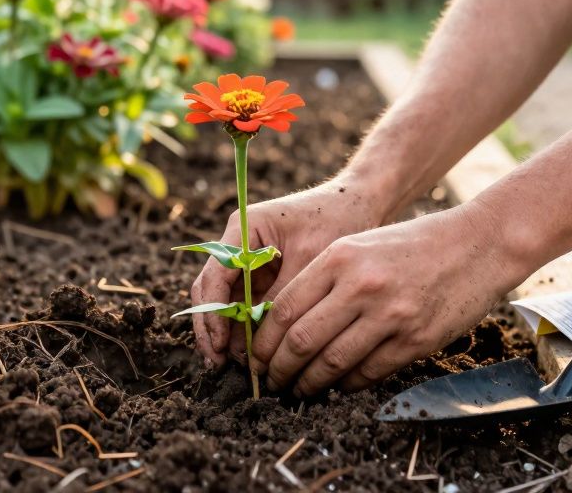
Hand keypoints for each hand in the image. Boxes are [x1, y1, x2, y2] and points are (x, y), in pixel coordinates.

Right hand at [189, 177, 383, 367]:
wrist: (359, 203)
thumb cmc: (336, 221)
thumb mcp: (310, 261)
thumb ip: (282, 298)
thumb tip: (260, 343)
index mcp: (242, 229)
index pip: (214, 274)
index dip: (213, 313)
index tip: (220, 344)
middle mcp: (238, 244)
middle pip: (211, 290)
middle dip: (213, 328)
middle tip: (219, 363)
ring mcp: (249, 262)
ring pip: (225, 302)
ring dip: (228, 333)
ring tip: (237, 366)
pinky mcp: (263, 276)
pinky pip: (247, 306)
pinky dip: (247, 329)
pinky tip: (253, 355)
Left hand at [249, 203, 530, 395]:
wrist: (477, 244)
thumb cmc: (412, 245)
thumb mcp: (359, 245)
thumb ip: (323, 279)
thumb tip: (283, 325)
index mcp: (339, 257)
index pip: (284, 309)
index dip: (263, 342)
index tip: (256, 358)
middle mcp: (361, 285)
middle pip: (301, 341)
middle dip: (278, 370)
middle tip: (270, 382)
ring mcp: (390, 315)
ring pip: (332, 363)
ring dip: (309, 384)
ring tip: (299, 390)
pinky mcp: (415, 339)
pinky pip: (368, 373)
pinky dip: (346, 385)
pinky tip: (337, 387)